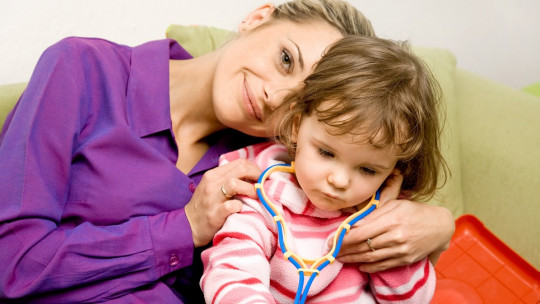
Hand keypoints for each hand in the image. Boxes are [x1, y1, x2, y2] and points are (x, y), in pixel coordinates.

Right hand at [184, 159, 260, 246]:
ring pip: (235, 184)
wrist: (188, 226)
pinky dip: (240, 206)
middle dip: (256, 176)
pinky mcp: (214, 214)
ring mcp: (212, 199)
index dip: (254, 168)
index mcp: (213, 175)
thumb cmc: (204, 206)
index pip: (239, 163)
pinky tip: (240, 209)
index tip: (260, 177)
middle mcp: (212, 184)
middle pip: (240, 169)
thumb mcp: (212, 186)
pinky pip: (232, 206)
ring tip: (256, 196)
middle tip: (262, 185)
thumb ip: (227, 178)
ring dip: (250, 189)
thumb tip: (250, 174)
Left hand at [333, 173, 454, 272]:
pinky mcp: (405, 260)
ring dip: (353, 259)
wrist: (440, 226)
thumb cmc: (414, 211)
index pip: (360, 232)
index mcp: (391, 220)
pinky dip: (369, 267)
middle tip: (332, 251)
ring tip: (341, 258)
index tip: (332, 240)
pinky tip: (359, 266)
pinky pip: (383, 266)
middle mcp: (395, 236)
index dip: (343, 238)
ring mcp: (401, 250)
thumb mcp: (394, 205)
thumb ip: (373, 214)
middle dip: (344, 250)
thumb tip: (353, 223)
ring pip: (370, 258)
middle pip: (363, 246)